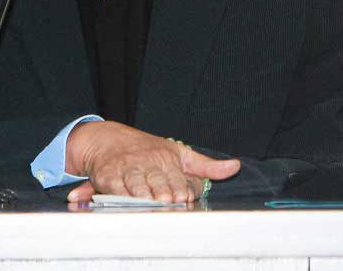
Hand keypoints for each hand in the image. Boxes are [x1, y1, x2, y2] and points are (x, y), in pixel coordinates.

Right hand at [65, 121, 239, 203]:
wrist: (107, 139)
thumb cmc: (147, 149)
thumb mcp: (179, 153)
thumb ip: (206, 165)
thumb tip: (235, 167)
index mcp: (167, 158)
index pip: (177, 177)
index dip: (180, 188)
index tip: (183, 197)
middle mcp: (148, 162)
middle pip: (158, 182)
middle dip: (163, 192)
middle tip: (168, 201)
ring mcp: (127, 169)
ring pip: (137, 184)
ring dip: (143, 194)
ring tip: (150, 202)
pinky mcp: (108, 176)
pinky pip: (115, 188)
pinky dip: (119, 195)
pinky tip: (127, 201)